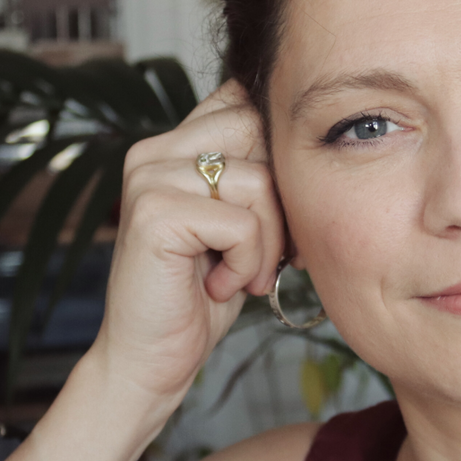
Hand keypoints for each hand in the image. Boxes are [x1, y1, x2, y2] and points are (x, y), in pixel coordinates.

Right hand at [91, 79, 282, 414]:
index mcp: (174, 144)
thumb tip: (311, 143)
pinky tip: (221, 286)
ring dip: (267, 243)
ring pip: (258, 181)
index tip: (276, 215)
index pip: (245, 102)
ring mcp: (149, 178)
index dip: (278, 154)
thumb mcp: (239, 224)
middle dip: (282, 199)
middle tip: (269, 251)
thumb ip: (258, 177)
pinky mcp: (155, 214)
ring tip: (242, 275)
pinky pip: (242, 223)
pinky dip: (247, 264)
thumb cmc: (202, 294)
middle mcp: (154, 150)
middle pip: (260, 131)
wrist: (152, 359)